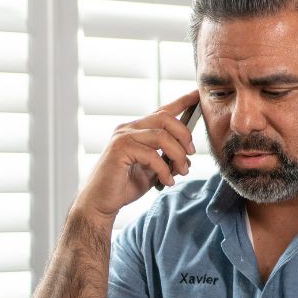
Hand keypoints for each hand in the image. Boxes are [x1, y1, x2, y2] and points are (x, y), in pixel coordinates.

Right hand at [74, 90, 200, 220]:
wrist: (100, 202)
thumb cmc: (124, 186)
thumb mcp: (153, 171)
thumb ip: (168, 160)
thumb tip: (188, 157)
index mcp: (137, 130)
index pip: (162, 111)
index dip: (181, 102)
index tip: (197, 95)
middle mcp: (129, 129)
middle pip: (165, 118)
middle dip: (184, 135)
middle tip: (190, 154)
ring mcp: (123, 137)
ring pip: (162, 136)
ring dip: (178, 155)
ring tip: (181, 171)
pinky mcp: (119, 149)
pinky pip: (152, 155)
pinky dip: (164, 170)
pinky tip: (167, 182)